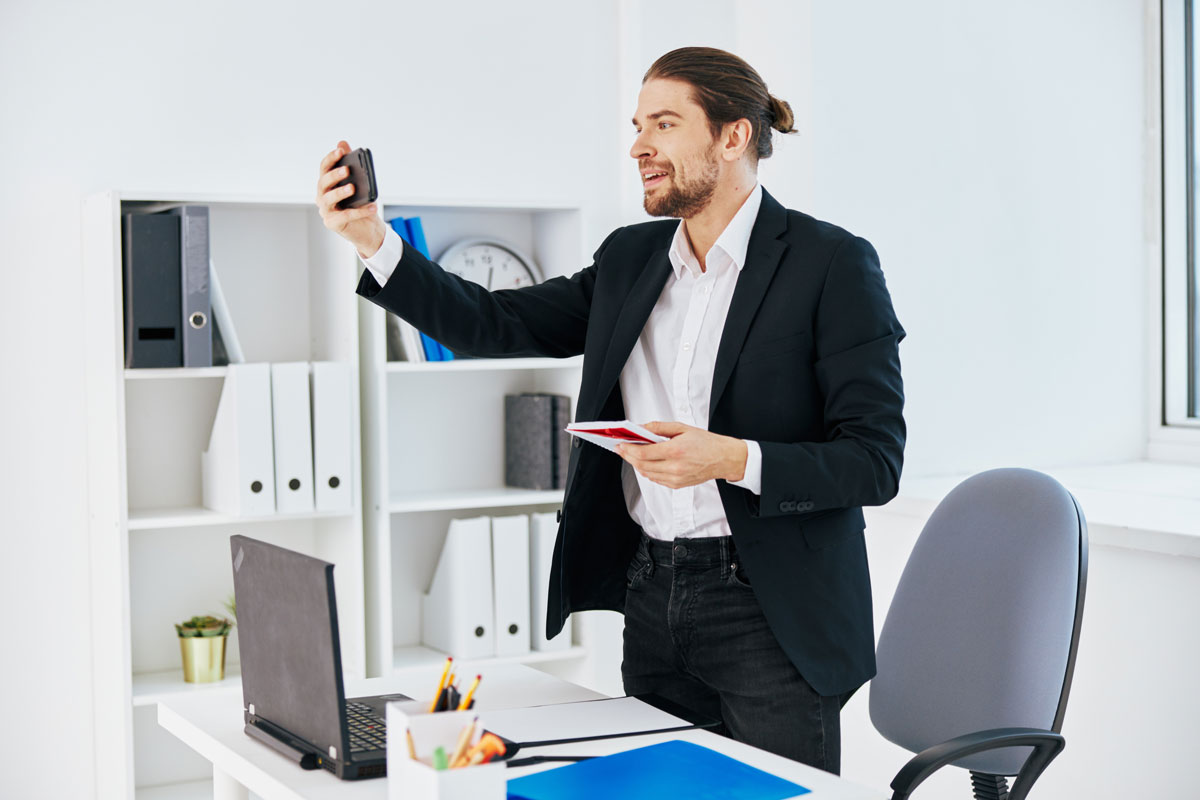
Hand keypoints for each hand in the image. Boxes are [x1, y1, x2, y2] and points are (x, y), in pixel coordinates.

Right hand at [316, 140, 385, 257]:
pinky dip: (359, 211)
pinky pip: (345, 216)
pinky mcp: (333, 223)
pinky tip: (371, 206)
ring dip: (340, 192)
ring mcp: (325, 211)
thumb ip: (350, 164)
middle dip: (334, 175)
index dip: (331, 158)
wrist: (367, 228)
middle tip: (346, 169)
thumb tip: (343, 143)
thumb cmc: (360, 204)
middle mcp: (322, 196)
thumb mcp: (358, 183)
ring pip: (329, 199)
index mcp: (327, 184)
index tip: (341, 150)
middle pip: (323, 183)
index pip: (324, 168)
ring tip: (352, 187)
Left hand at [615, 421, 747, 488]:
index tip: (620, 444)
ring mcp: (676, 478)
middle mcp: (675, 467)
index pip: (644, 452)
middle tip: (621, 449)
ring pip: (646, 474)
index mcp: (676, 451)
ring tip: (631, 454)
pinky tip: (646, 462)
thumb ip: (659, 428)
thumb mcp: (682, 428)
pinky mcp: (677, 485)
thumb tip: (641, 427)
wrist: (723, 458)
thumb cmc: (706, 442)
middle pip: (642, 464)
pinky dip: (647, 471)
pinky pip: (655, 479)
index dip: (628, 449)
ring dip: (636, 464)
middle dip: (628, 456)